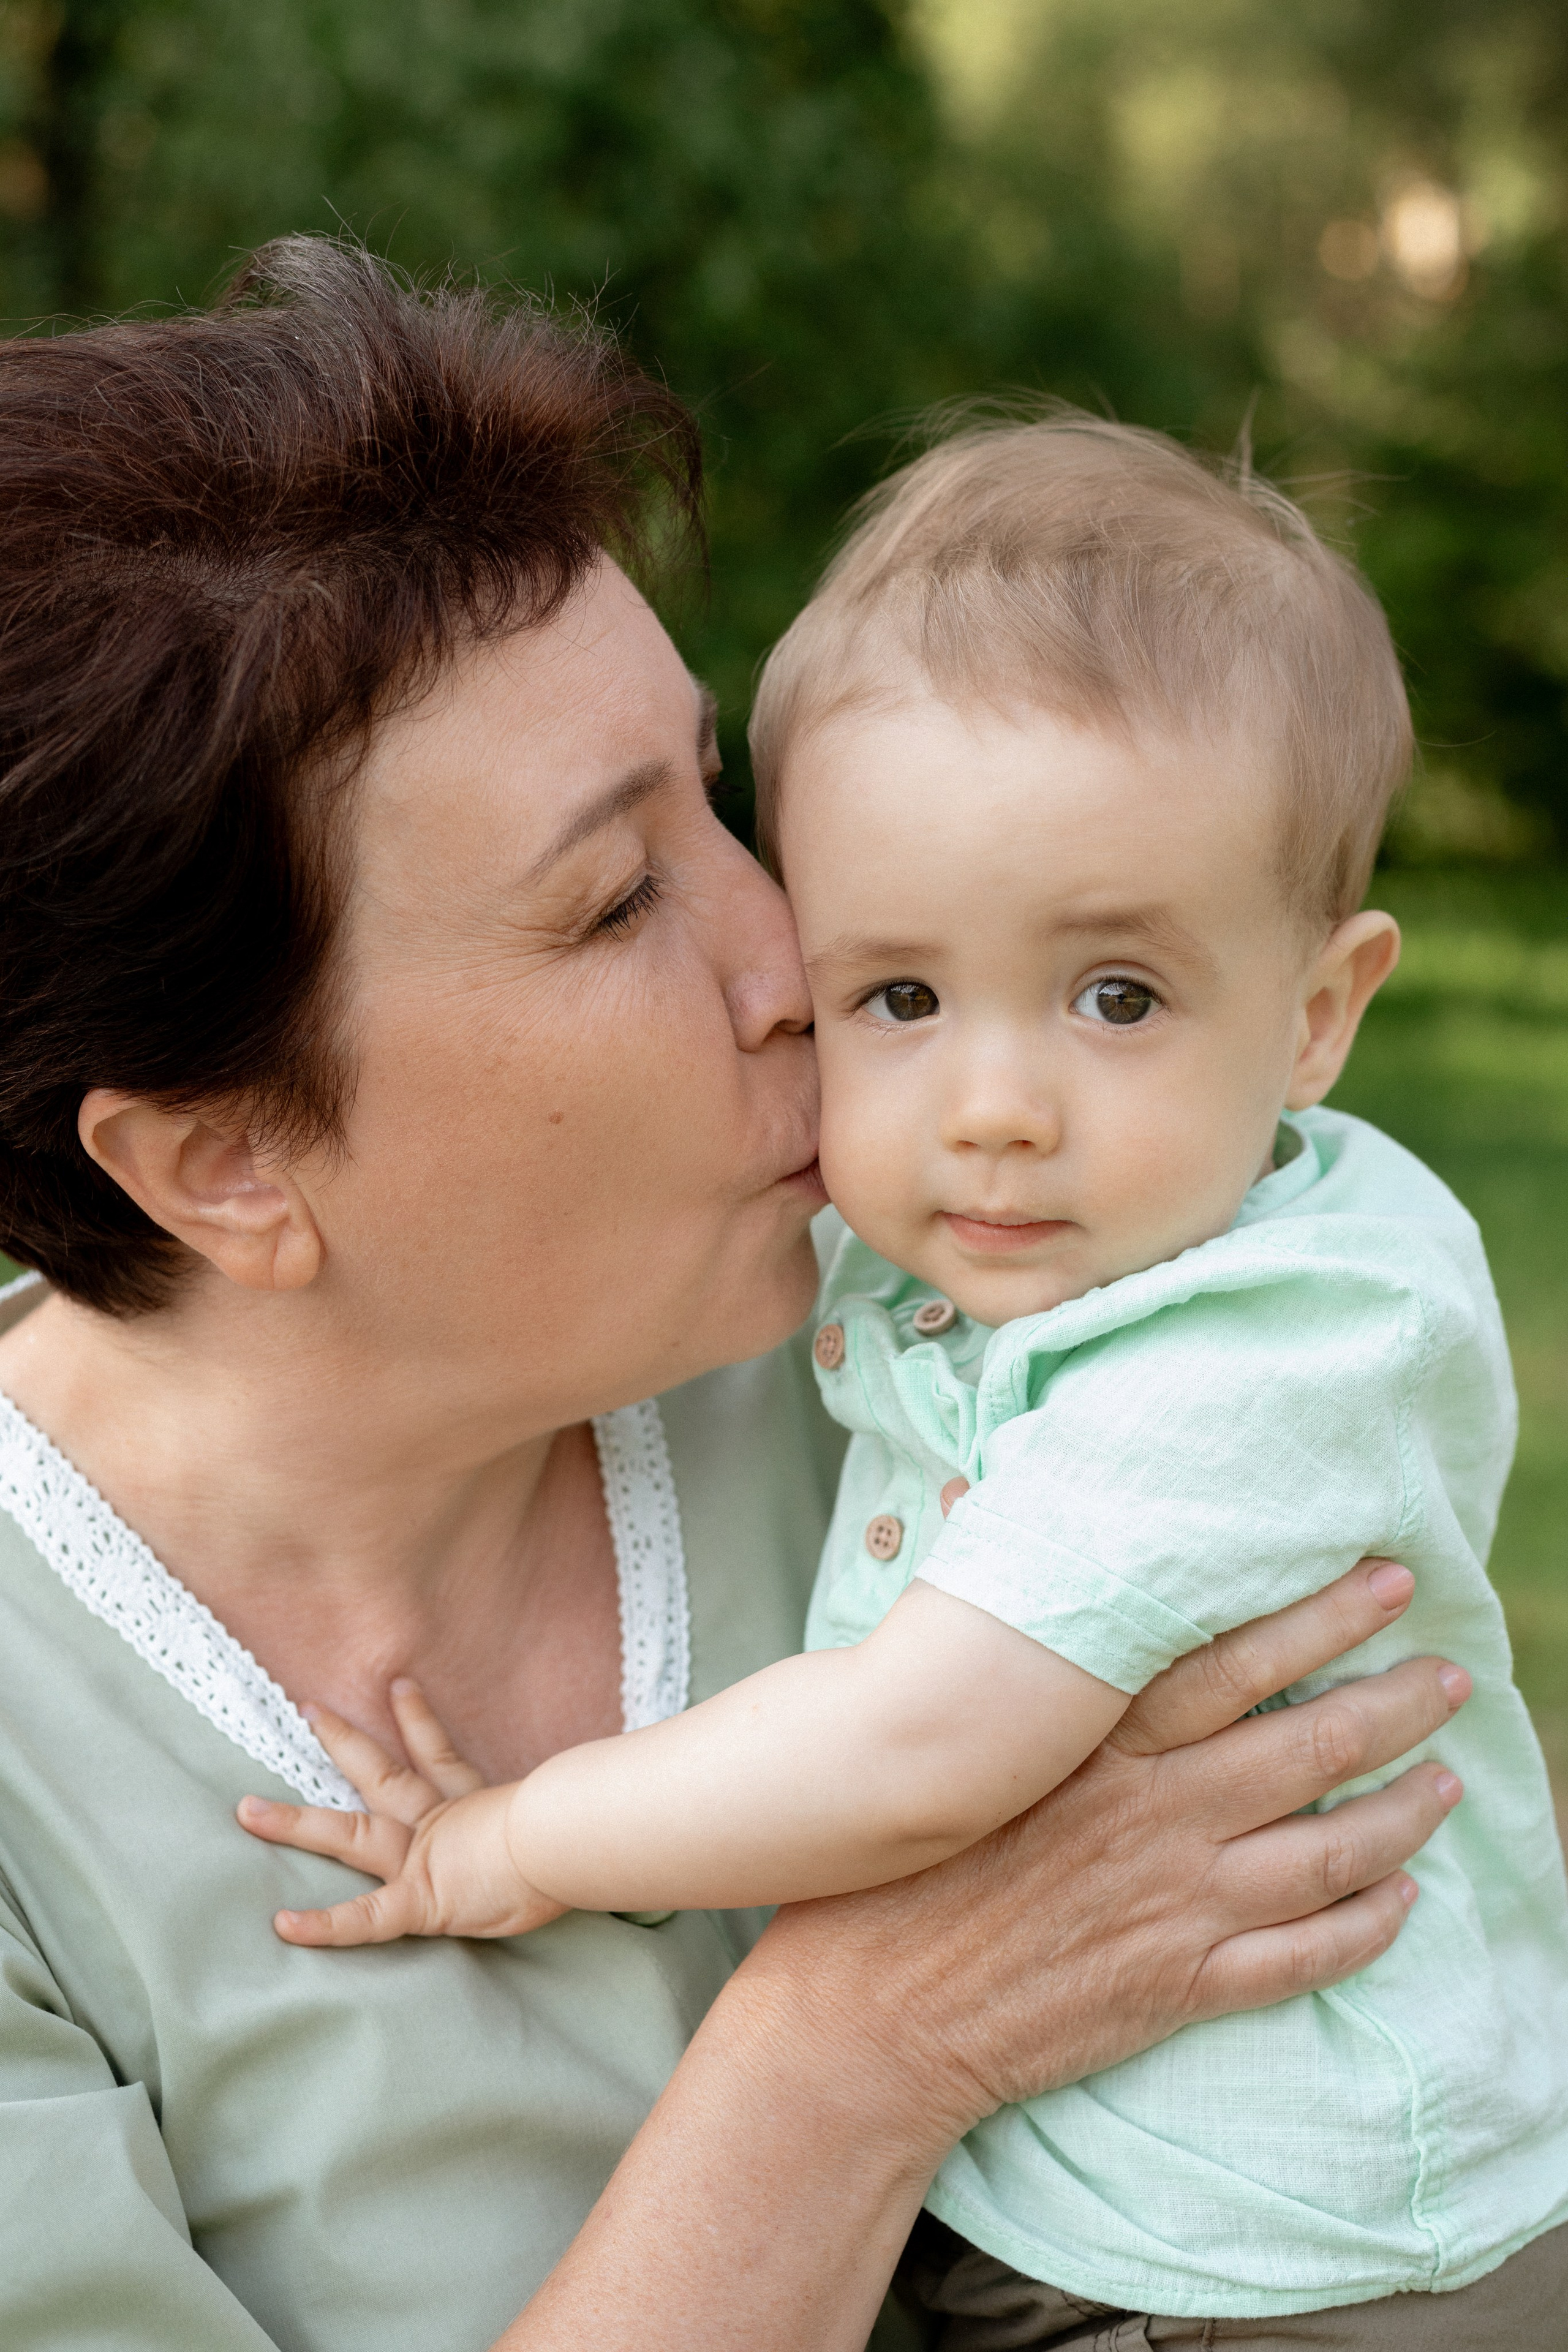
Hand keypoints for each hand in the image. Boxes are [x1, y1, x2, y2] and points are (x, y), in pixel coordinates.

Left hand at [236, 1679, 566, 1944]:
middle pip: (381, 1774)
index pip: (439, 1757)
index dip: (418, 1723)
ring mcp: (423, 1856)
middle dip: (344, 1742)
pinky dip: (326, 1926)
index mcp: (474, 1803)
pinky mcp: (420, 1896)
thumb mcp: (571, 1811)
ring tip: (247, 1809)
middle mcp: (439, 1821)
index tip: (400, 1687)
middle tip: (311, 1709)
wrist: (570, 1842)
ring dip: (296, 1821)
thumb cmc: (579, 1831)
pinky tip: (284, 1927)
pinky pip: (365, 1919)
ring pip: (348, 1834)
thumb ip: (565, 1799)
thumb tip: (602, 1782)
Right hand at [727, 1559, 1467, 2160]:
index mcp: (1100, 1745)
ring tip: (1448, 1784)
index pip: (1236, 1661)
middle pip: (1309, 1746)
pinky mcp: (1180, 1985)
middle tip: (1451, 1676)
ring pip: (1330, 1852)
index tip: (1387, 1581)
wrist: (872, 2010)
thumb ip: (989, 1632)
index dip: (1321, 1616)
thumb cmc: (893, 1863)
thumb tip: (973, 1497)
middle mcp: (1155, 1816)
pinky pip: (1305, 1957)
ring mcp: (1177, 1905)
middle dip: (1395, 1704)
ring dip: (1403, 1815)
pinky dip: (1366, 1928)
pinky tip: (1400, 1902)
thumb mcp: (941, 1732)